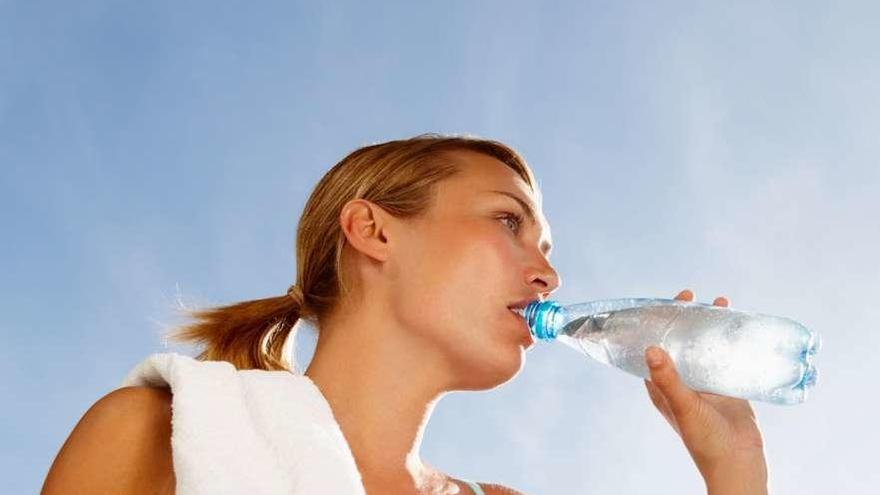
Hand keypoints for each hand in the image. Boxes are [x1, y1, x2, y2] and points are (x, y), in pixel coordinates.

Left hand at [643, 289, 768, 494]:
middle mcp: (681, 381)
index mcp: (662, 386)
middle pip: (680, 343)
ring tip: (720, 303)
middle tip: (693, 297)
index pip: (654, 347)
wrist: (739, 463)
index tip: (667, 302)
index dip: (658, 324)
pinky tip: (739, 326)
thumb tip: (651, 349)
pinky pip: (726, 358)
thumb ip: (668, 379)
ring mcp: (705, 384)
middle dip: (685, 320)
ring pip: (704, 348)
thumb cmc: (705, 440)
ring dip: (709, 327)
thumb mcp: (684, 405)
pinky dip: (730, 342)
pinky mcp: (727, 388)